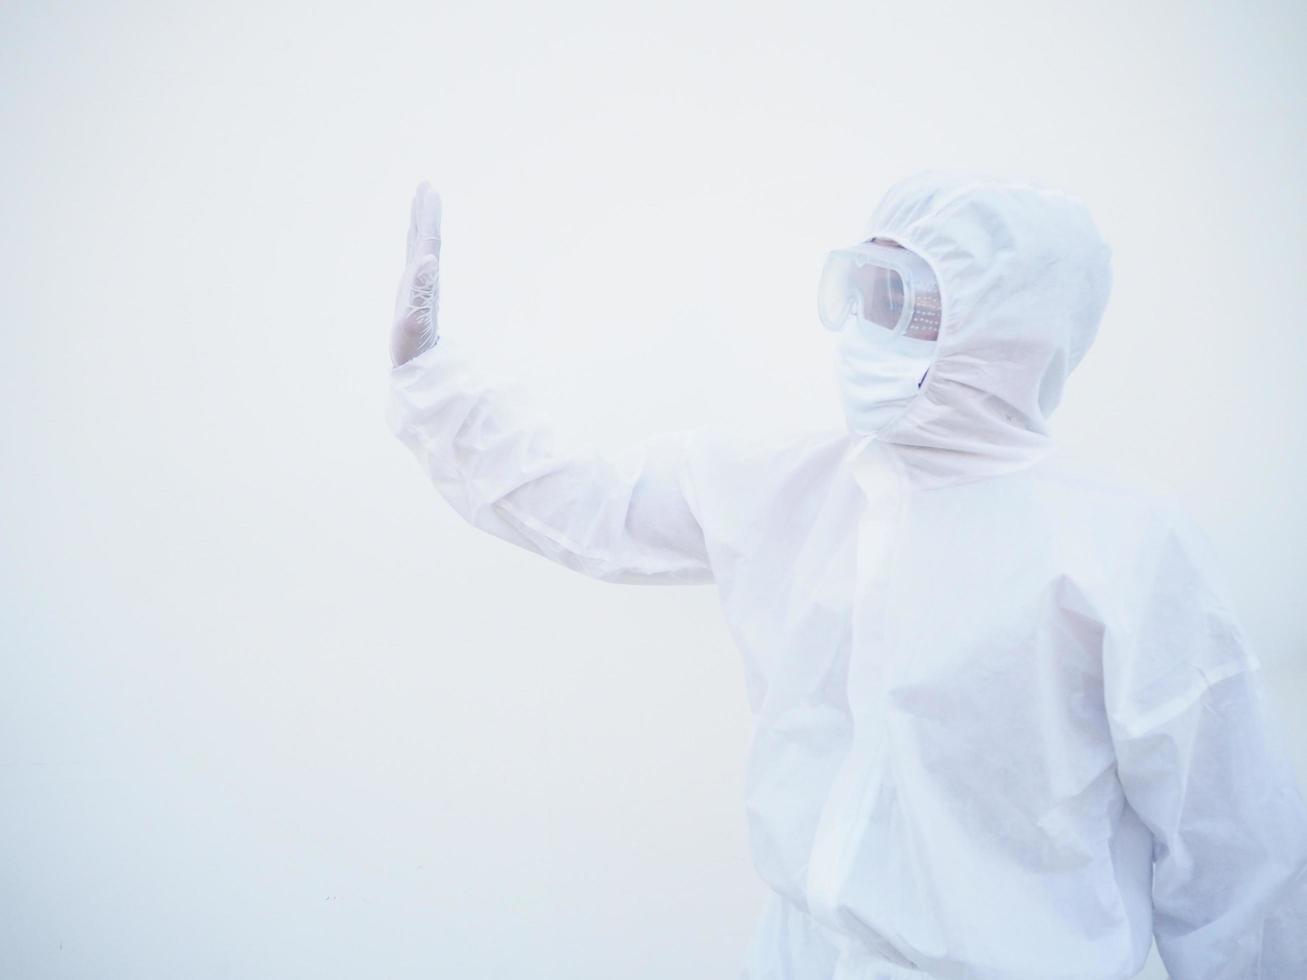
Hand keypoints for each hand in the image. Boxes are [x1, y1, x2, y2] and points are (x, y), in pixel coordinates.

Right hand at [391, 182, 441, 365]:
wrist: (420, 365)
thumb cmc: (414, 346)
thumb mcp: (415, 318)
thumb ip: (422, 289)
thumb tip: (430, 259)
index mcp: (426, 280)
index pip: (430, 241)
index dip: (429, 217)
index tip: (430, 191)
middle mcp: (426, 279)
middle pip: (428, 238)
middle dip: (426, 212)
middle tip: (426, 185)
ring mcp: (420, 285)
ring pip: (421, 246)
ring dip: (421, 224)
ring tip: (419, 203)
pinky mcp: (413, 292)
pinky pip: (414, 260)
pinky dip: (414, 244)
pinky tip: (415, 242)